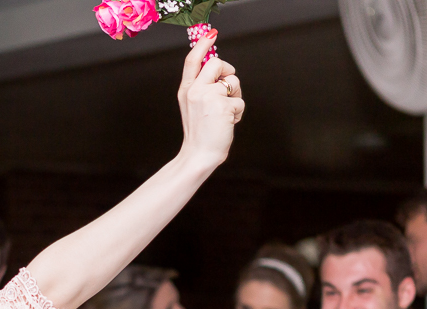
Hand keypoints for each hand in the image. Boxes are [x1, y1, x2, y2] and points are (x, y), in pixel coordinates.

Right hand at [177, 31, 244, 170]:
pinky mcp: (224, 106)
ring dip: (235, 94)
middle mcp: (196, 90)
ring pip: (233, 81)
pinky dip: (238, 111)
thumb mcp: (193, 106)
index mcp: (186, 89)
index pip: (193, 60)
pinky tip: (229, 122)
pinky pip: (239, 100)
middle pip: (217, 63)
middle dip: (228, 71)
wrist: (199, 154)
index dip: (202, 44)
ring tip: (227, 111)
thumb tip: (217, 67)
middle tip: (227, 87)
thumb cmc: (199, 132)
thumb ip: (201, 86)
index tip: (211, 35)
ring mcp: (209, 97)